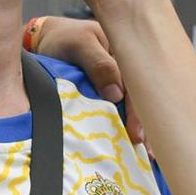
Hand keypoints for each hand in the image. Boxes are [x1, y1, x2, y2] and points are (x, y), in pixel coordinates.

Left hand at [23, 16, 143, 144]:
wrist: (46, 40)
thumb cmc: (64, 40)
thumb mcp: (80, 44)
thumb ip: (99, 64)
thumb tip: (117, 95)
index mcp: (126, 55)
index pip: (138, 87)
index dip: (139, 111)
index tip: (137, 134)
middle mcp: (127, 70)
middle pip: (140, 101)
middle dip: (145, 126)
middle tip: (147, 150)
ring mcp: (119, 83)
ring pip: (132, 109)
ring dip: (140, 130)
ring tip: (148, 155)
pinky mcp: (108, 93)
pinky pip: (120, 111)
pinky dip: (126, 127)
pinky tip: (135, 145)